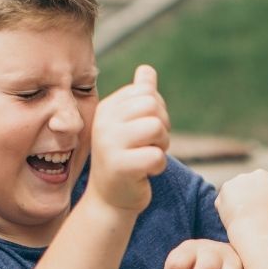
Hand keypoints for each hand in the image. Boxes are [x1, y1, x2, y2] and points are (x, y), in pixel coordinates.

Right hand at [87, 65, 170, 212]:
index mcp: (108, 108)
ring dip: (162, 145)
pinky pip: (157, 156)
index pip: (146, 92)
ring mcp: (109, 144)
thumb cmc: (125, 158)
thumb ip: (139, 96)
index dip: (157, 111)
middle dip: (162, 126)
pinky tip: (145, 173)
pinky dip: (158, 166)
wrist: (110, 199)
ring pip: (156, 127)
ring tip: (148, 156)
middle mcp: (104, 122)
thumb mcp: (129, 124)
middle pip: (152, 105)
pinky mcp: (120, 166)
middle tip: (151, 144)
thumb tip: (146, 70)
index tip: (145, 130)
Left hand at [216, 170, 267, 233]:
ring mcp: (243, 178)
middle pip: (257, 183)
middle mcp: (261, 174)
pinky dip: (228, 204)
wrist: (256, 231)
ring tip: (243, 216)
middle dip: (255, 195)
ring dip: (241, 198)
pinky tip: (233, 217)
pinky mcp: (227, 186)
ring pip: (241, 187)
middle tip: (254, 214)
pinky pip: (227, 195)